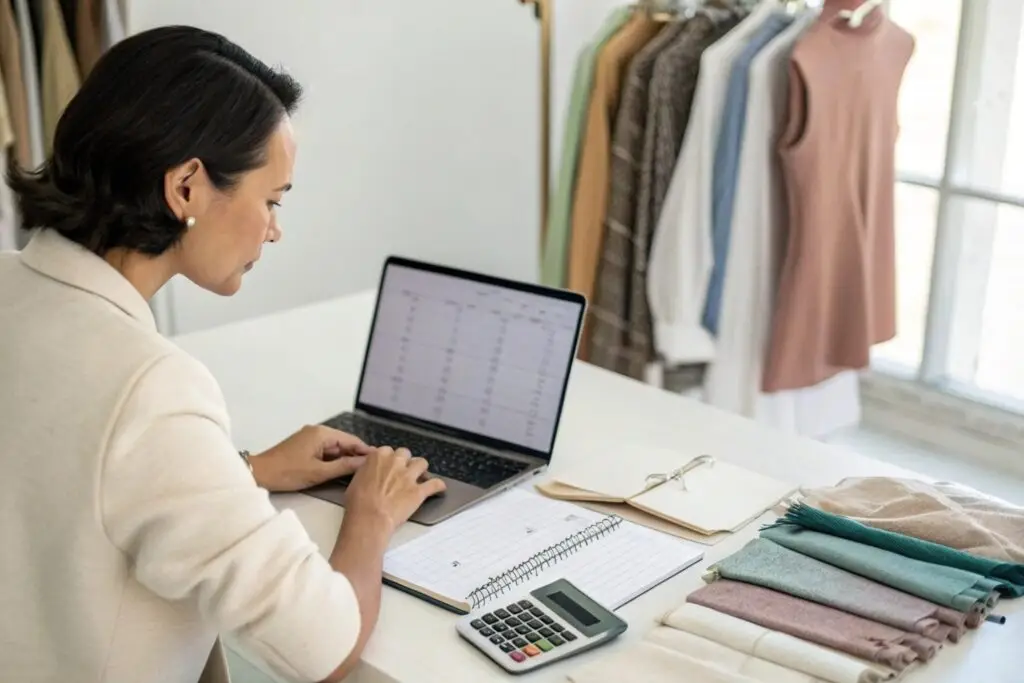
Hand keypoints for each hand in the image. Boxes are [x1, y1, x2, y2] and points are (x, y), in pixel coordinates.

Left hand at [250, 425, 371, 491]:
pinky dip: (333, 459)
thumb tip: (365, 463)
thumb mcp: (319, 472)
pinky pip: (325, 451)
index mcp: (322, 433)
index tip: (379, 461)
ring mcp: (310, 438)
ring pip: (334, 448)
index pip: (351, 440)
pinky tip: (341, 470)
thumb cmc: (288, 472)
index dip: (365, 451)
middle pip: (343, 443)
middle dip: (356, 455)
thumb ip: (344, 466)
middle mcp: (317, 431)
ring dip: (345, 458)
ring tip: (360, 471)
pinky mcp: (304, 446)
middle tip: (372, 469)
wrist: (259, 474)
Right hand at [344, 447, 447, 533]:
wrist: (369, 518)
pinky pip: (435, 484)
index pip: (387, 451)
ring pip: (422, 463)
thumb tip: (369, 472)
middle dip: (404, 461)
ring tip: (419, 475)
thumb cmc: (356, 503)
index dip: (388, 459)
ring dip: (420, 468)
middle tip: (401, 471)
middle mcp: (395, 462)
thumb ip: (366, 471)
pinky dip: (438, 486)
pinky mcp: (419, 491)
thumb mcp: (355, 480)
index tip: (387, 466)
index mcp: (378, 457)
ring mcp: (409, 476)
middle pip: (405, 453)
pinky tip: (439, 488)